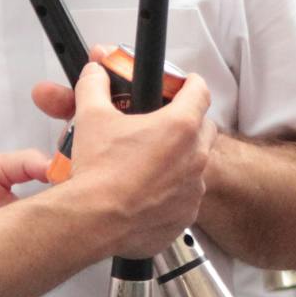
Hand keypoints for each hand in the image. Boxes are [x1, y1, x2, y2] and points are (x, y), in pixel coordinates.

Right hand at [61, 60, 215, 258]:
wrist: (95, 222)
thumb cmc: (98, 173)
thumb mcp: (91, 117)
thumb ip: (95, 86)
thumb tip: (94, 74)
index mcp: (180, 126)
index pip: (200, 91)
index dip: (191, 84)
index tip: (184, 85)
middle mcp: (195, 157)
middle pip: (203, 128)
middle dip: (187, 124)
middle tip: (162, 125)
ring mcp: (194, 189)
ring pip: (196, 165)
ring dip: (179, 159)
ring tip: (149, 162)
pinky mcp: (186, 215)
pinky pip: (186, 197)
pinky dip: (172, 192)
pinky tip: (147, 191)